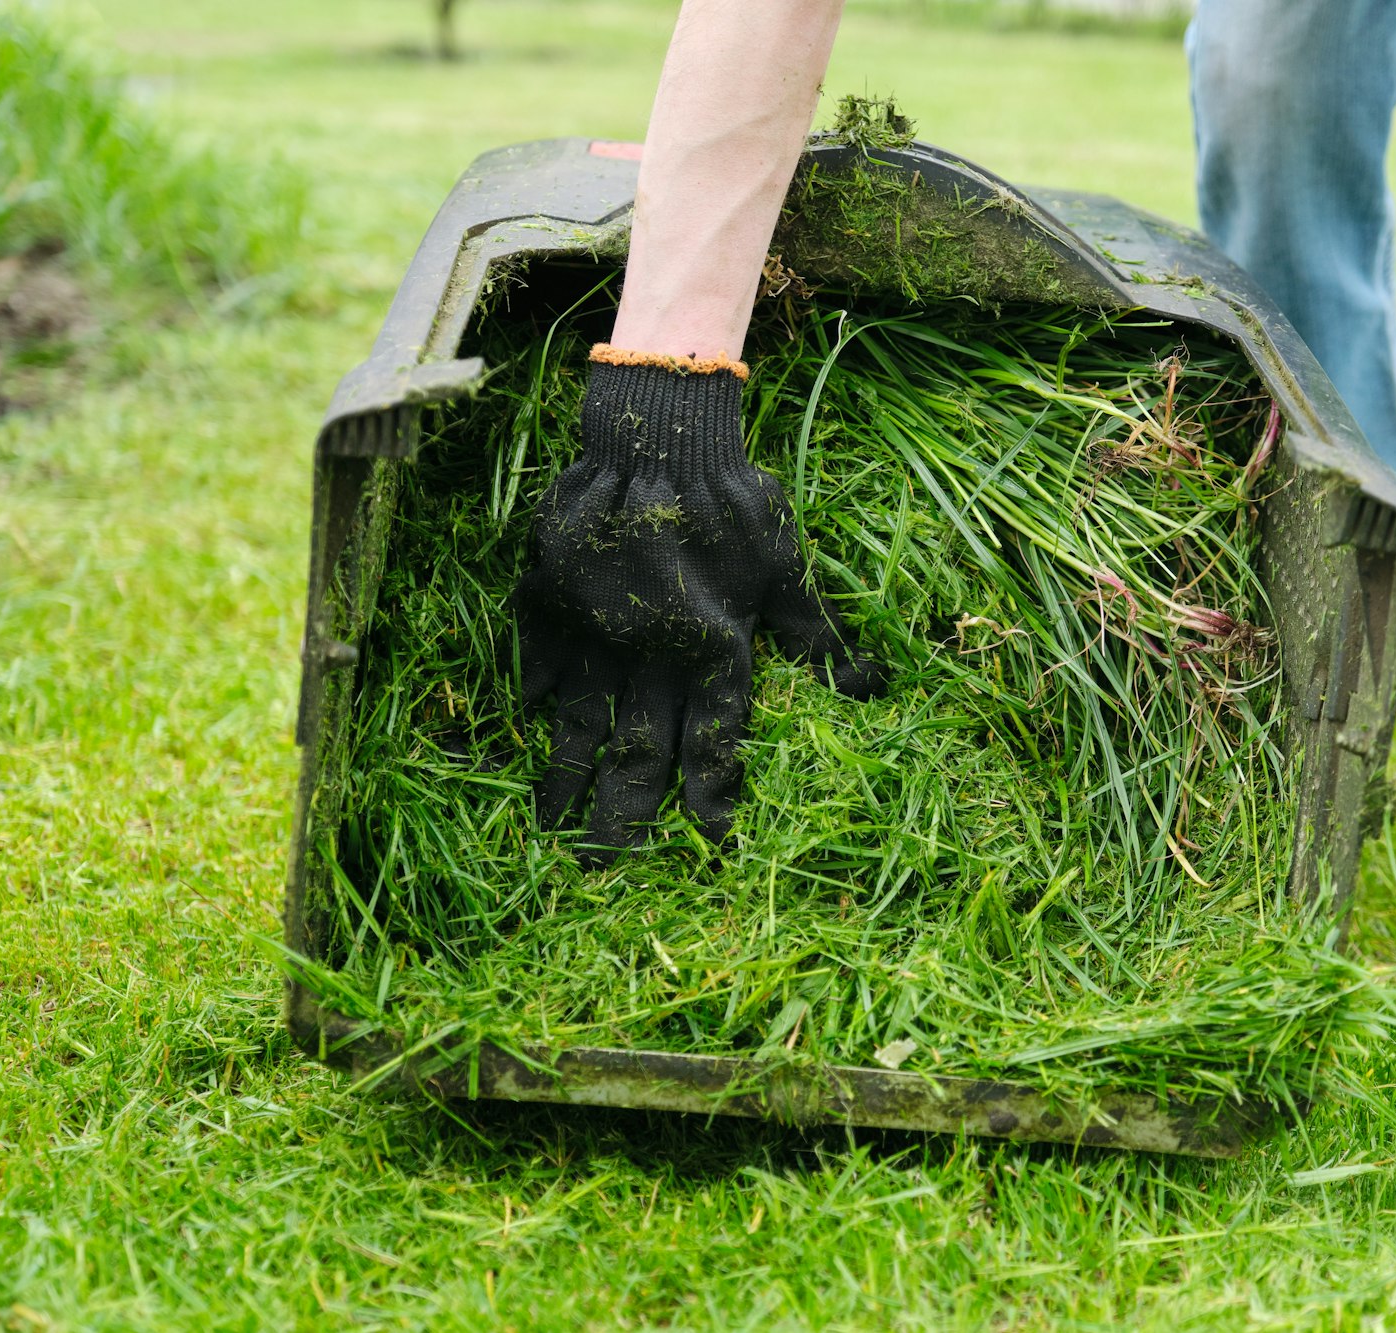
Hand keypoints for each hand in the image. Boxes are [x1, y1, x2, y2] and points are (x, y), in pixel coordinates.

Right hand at [514, 349, 883, 865]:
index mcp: (716, 644)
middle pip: (640, 748)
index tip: (711, 844)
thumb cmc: (736, 500)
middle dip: (625, 814)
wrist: (659, 434)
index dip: (715, 794)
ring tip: (551, 828)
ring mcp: (596, 627)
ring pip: (581, 719)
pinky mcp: (553, 599)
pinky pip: (543, 662)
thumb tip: (866, 688)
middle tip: (606, 868)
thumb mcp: (786, 565)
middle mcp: (653, 649)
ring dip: (567, 777)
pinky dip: (538, 699)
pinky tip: (529, 733)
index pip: (717, 739)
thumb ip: (814, 634)